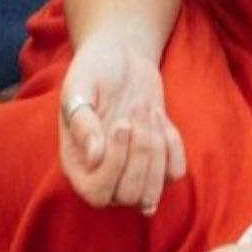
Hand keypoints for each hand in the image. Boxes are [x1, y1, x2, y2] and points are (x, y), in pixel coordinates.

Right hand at [58, 31, 186, 214]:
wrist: (120, 56)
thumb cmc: (93, 70)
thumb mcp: (78, 89)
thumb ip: (82, 122)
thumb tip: (95, 157)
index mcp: (77, 165)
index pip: (98, 193)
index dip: (115, 164)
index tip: (121, 124)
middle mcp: (103, 176)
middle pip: (130, 195)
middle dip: (141, 151)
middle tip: (137, 108)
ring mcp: (132, 170)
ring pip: (154, 188)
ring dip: (158, 148)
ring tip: (148, 109)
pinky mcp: (157, 158)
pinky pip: (175, 172)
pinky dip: (174, 147)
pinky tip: (161, 119)